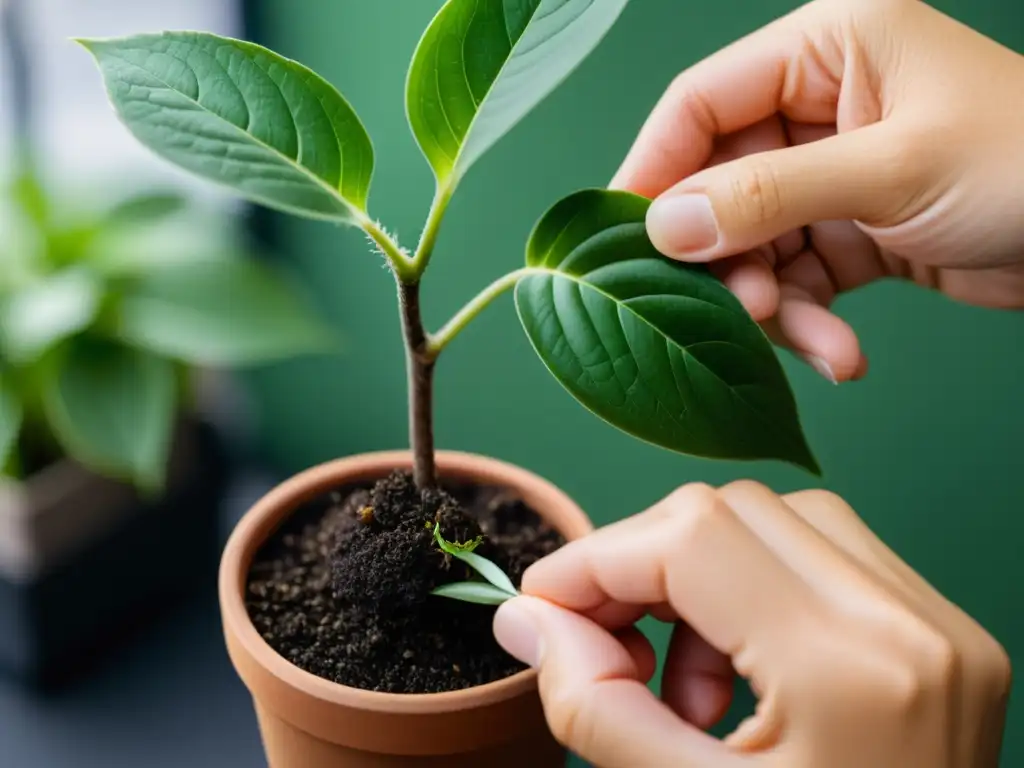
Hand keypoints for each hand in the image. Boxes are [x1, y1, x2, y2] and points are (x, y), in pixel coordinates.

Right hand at [493, 482, 1011, 766]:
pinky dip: (753, 589)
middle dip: (643, 568)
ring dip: (699, 580)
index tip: (545, 607)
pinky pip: (823, 555)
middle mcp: (909, 623)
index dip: (597, 559)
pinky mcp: (943, 629)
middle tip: (607, 647)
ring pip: (776, 521)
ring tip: (686, 688)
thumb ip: (595, 708)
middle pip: (729, 511)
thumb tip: (527, 619)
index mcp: (850, 670)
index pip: (693, 537)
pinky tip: (739, 674)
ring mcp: (938, 620)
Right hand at [611, 0, 1023, 382]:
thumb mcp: (892, 171)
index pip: (700, 103)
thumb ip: (769, 195)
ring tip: (816, 343)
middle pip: (719, 186)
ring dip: (775, 305)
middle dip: (727, 259)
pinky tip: (843, 355)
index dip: (655, 171)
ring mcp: (831, 173)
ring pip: (754, 245)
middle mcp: (818, 106)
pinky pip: (797, 280)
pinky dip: (811, 323)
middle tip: (735, 310)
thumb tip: (665, 225)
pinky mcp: (848, 230)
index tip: (623, 241)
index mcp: (825, 51)